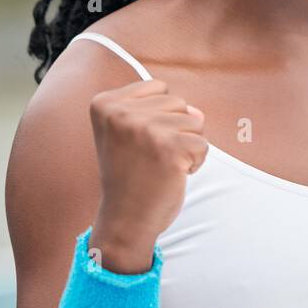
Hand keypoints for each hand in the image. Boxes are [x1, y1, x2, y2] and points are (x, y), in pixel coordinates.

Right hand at [88, 79, 206, 266]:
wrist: (125, 219)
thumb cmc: (130, 175)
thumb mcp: (131, 134)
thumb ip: (162, 111)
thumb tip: (198, 112)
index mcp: (104, 103)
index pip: (158, 87)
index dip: (158, 116)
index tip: (138, 142)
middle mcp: (121, 112)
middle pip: (178, 102)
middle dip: (174, 130)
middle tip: (151, 157)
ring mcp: (145, 129)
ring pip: (195, 120)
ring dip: (186, 145)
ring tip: (162, 164)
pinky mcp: (169, 148)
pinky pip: (203, 144)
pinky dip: (195, 162)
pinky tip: (172, 175)